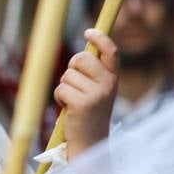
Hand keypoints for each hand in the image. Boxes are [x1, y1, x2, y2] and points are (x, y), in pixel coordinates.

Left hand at [54, 28, 118, 156]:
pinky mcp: (83, 103)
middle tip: (74, 84)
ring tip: (73, 102)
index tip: (88, 31)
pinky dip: (59, 98)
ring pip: (67, 75)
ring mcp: (97, 93)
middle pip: (80, 58)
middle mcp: (109, 84)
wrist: (91, 142)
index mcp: (114, 78)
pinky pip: (61, 89)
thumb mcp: (96, 91)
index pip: (111, 52)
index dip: (100, 38)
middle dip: (71, 68)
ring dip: (64, 87)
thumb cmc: (88, 114)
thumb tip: (81, 53)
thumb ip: (92, 73)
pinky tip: (68, 109)